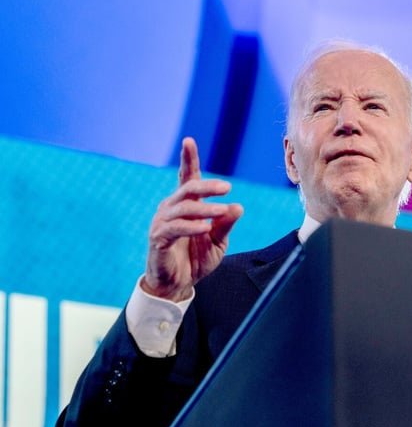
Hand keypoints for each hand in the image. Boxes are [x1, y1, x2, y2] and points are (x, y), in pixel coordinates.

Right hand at [141, 137, 242, 300]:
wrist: (178, 285)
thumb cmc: (196, 259)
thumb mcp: (218, 241)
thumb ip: (225, 224)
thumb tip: (238, 206)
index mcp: (186, 205)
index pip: (187, 178)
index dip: (188, 159)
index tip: (189, 141)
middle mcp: (172, 208)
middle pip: (189, 189)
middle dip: (208, 186)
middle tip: (227, 188)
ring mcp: (163, 222)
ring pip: (183, 207)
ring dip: (205, 208)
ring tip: (222, 211)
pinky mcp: (158, 238)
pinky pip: (175, 228)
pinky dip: (191, 226)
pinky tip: (205, 227)